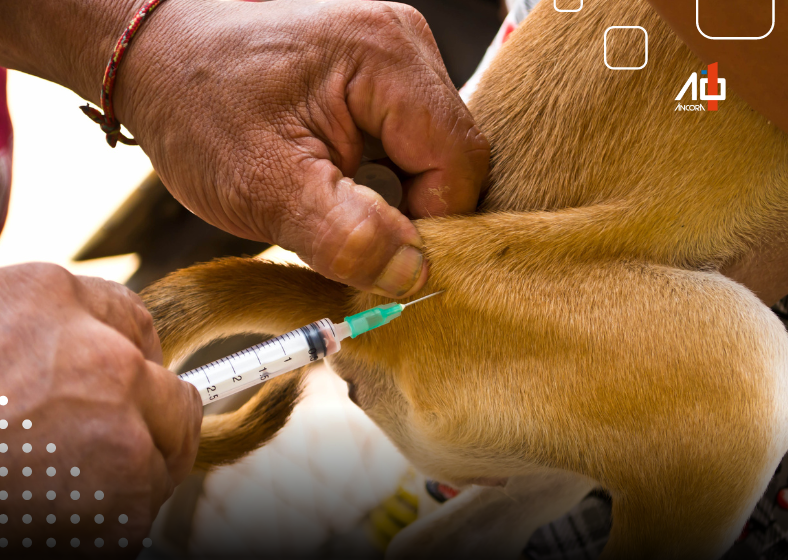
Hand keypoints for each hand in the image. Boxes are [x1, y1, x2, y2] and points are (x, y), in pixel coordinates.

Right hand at [0, 263, 200, 556]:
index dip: (127, 349)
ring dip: (130, 464)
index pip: (129, 316)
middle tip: (99, 440)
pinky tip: (58, 513)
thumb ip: (27, 329)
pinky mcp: (126, 499)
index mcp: (46, 299)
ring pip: (164, 444)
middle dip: (144, 412)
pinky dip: (114, 513)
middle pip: (166, 384)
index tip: (125, 370)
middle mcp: (100, 355)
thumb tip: (67, 313)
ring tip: (62, 481)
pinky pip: (143, 500)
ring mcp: (121, 427)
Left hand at [115, 0, 489, 297]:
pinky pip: (410, 144)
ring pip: (434, 157)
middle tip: (350, 237)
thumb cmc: (198, 110)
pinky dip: (384, 182)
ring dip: (396, 200)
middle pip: (453, 159)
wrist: (158, 62)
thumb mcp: (264, 186)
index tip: (379, 258)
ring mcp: (395, 58)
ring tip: (334, 205)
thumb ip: (346, 236)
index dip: (433, 225)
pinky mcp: (381, 76)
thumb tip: (414, 274)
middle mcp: (404, 45)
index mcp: (387, 57)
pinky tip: (341, 187)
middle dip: (411, 214)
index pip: (461, 163)